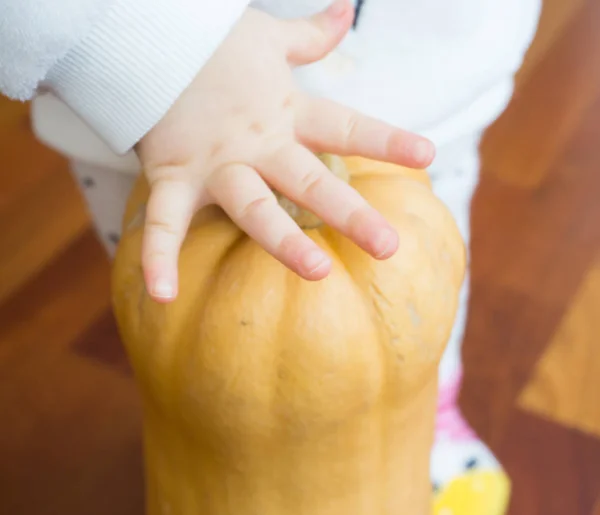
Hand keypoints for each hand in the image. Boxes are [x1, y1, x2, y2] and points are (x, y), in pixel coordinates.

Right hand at [136, 0, 434, 302]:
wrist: (147, 35)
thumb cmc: (212, 44)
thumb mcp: (267, 39)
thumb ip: (310, 36)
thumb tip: (345, 9)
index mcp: (284, 110)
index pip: (343, 127)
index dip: (385, 140)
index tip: (427, 156)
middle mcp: (256, 143)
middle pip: (309, 180)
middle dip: (349, 213)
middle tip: (388, 247)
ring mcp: (214, 165)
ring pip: (253, 207)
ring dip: (283, 241)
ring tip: (318, 272)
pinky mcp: (171, 176)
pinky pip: (164, 222)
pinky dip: (158, 258)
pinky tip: (163, 296)